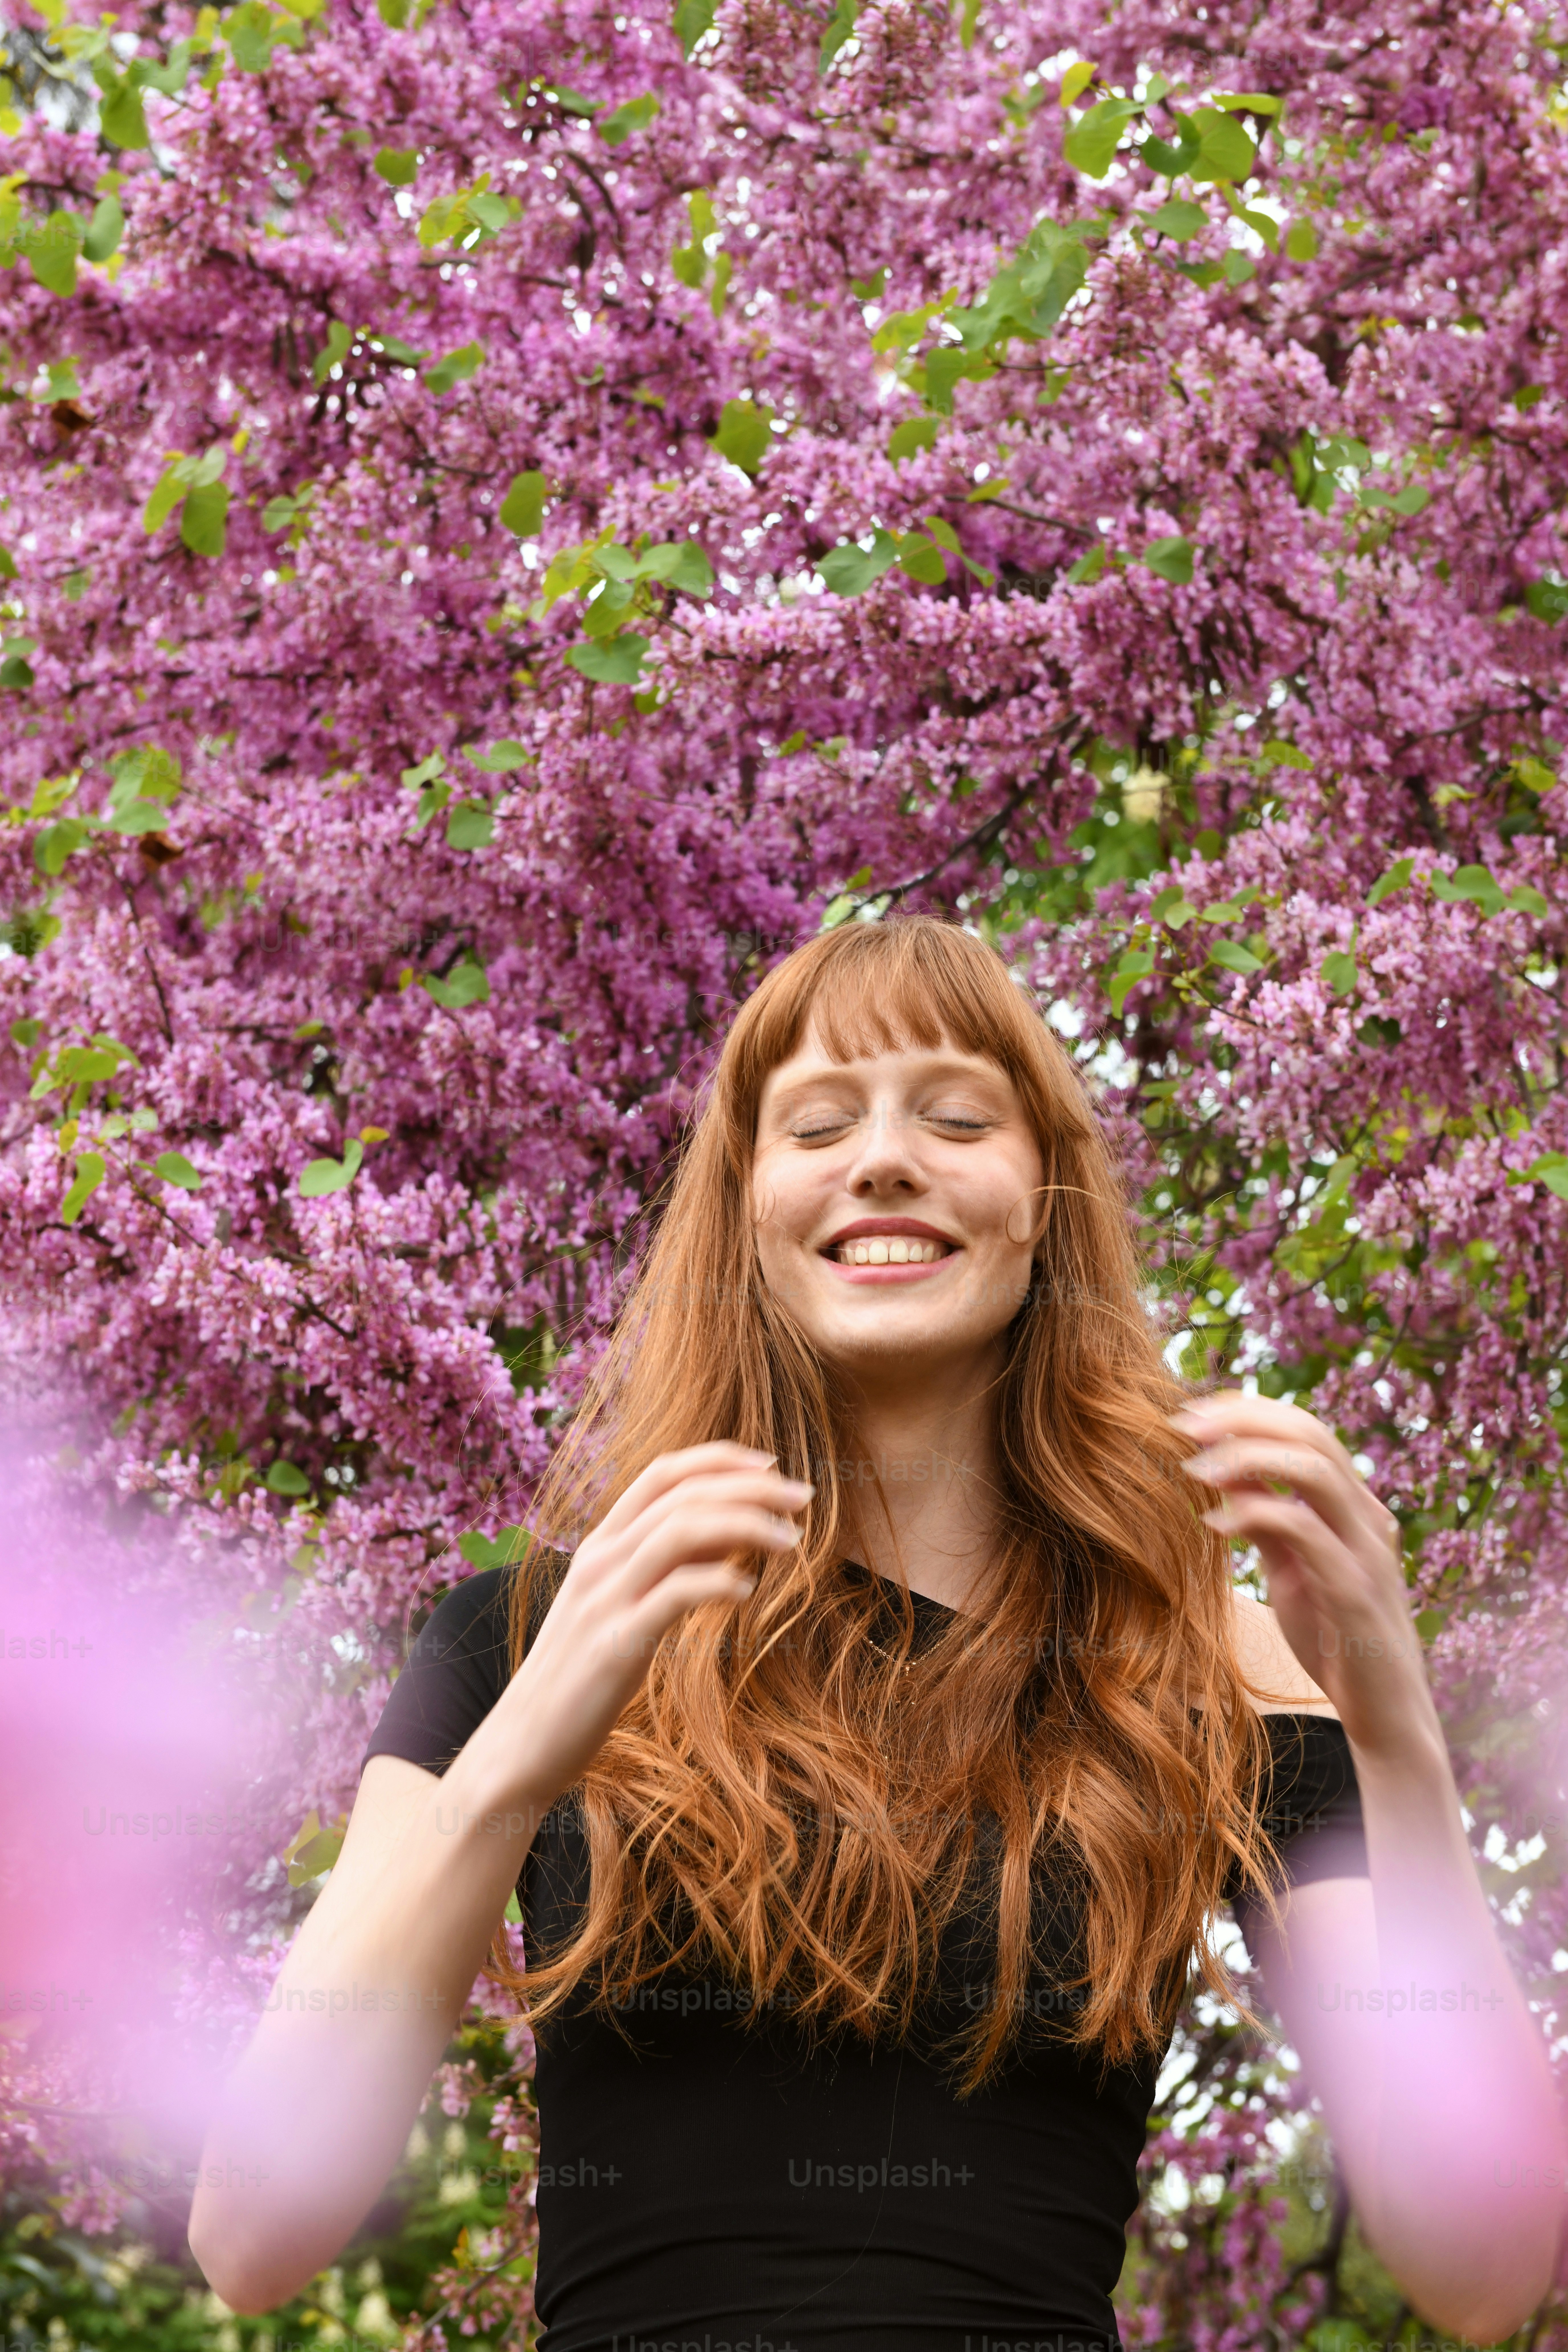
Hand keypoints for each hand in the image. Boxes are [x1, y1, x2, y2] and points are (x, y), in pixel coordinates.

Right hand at [502, 1443, 812, 1805]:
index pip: (662, 1473)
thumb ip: (665, 1566)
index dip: (719, 1459)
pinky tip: (748, 1589)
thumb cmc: (581, 1673)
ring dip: (745, 1525)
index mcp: (600, 1544)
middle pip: (681, 1494)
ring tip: (791, 1540)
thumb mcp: (619, 1604)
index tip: (771, 1466)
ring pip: (679, 1531)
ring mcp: (605, 1599)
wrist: (523, 1741)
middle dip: (749, 1487)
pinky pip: (674, 1594)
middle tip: (803, 1498)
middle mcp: (600, 1560)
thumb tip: (727, 1537)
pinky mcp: (615, 1645)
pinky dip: (718, 1582)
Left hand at [1169, 1393, 1436, 1760]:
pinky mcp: (1355, 1590)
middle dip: (1244, 1419)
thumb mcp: (1291, 1566)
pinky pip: (1305, 1532)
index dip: (1249, 1412)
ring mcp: (1367, 1551)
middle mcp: (1368, 1517)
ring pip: (1316, 1470)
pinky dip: (1254, 1514)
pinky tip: (1213, 1523)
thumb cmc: (1335, 1636)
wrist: (1384, 1712)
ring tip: (1193, 1467)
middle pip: (1312, 1435)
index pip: (1307, 1430)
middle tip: (1182, 1424)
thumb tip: (1223, 1469)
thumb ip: (1265, 1517)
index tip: (1192, 1413)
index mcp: (1354, 1506)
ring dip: (1247, 1457)